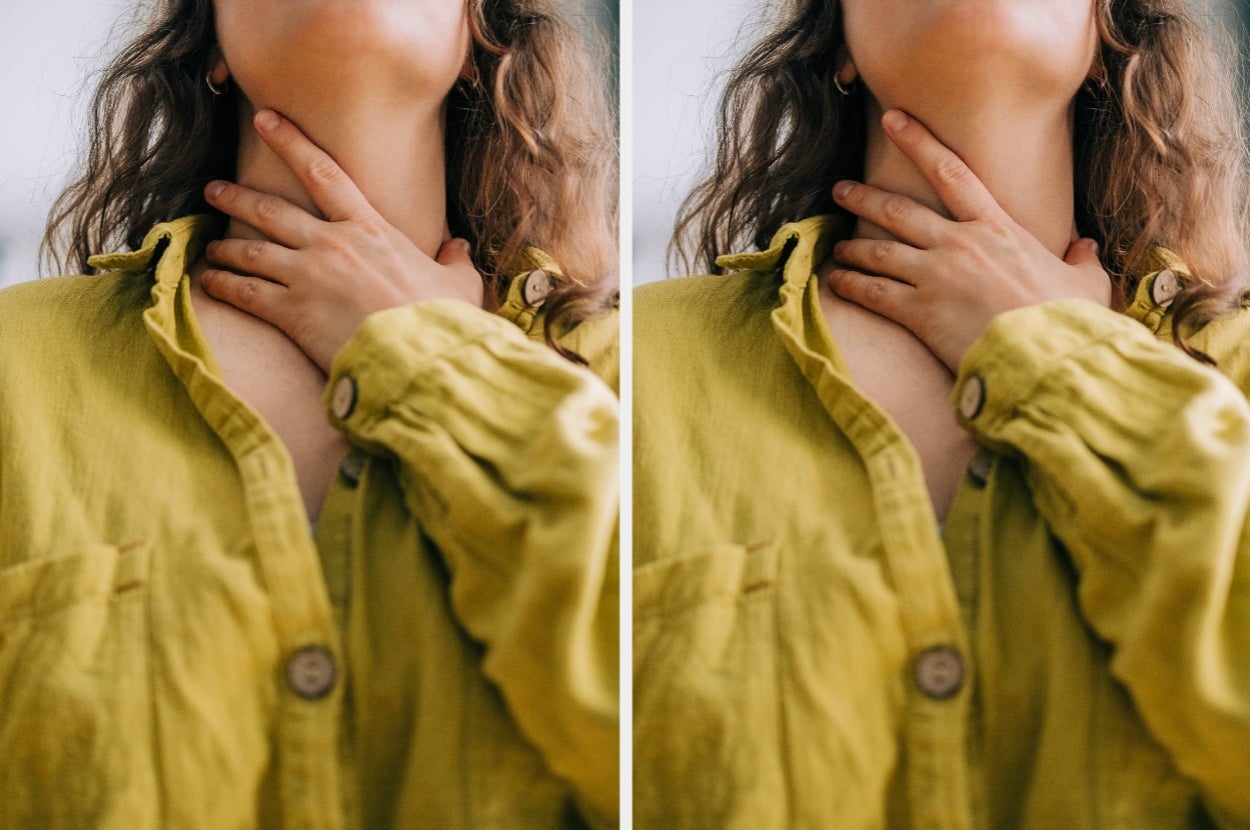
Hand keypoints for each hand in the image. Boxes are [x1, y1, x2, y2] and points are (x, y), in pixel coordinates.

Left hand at [201, 109, 483, 372]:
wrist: (418, 357)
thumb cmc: (441, 320)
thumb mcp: (459, 284)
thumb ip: (454, 261)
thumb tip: (458, 248)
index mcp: (371, 229)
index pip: (323, 173)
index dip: (290, 142)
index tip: (265, 121)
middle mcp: (331, 244)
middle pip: (271, 210)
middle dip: (237, 196)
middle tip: (214, 188)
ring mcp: (307, 277)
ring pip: (251, 249)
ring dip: (226, 244)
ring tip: (210, 244)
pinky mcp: (291, 312)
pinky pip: (244, 291)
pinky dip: (223, 283)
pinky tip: (209, 281)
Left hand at [827, 109, 1109, 371]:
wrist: (1046, 358)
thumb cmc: (1067, 320)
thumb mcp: (1085, 284)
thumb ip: (1080, 261)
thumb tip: (1084, 249)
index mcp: (997, 227)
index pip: (950, 171)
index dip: (917, 141)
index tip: (892, 120)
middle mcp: (959, 243)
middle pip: (898, 210)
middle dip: (864, 196)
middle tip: (840, 189)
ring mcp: (934, 276)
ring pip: (878, 250)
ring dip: (853, 245)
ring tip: (836, 244)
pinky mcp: (917, 311)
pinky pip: (872, 292)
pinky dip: (850, 284)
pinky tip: (836, 281)